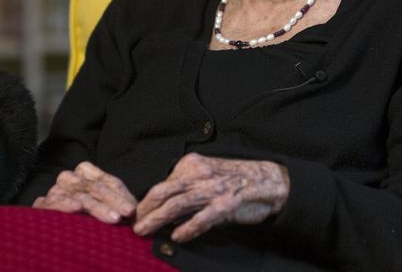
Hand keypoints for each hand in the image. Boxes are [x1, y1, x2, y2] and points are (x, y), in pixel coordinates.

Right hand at [33, 161, 136, 224]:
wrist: (58, 238)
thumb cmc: (88, 221)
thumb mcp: (107, 210)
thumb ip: (119, 204)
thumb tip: (134, 210)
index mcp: (83, 173)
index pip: (104, 181)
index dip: (119, 195)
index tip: (131, 210)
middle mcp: (68, 179)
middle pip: (92, 186)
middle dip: (111, 200)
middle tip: (125, 215)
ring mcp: (54, 190)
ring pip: (78, 195)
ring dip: (96, 206)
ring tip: (112, 218)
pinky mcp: (41, 205)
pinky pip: (52, 202)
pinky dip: (64, 204)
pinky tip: (76, 208)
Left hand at [133, 153, 289, 242]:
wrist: (267, 180)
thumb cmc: (234, 180)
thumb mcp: (206, 176)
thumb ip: (186, 189)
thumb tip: (163, 209)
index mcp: (191, 165)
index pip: (162, 184)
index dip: (147, 201)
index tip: (137, 214)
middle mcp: (199, 174)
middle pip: (163, 193)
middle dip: (146, 211)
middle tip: (135, 225)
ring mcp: (212, 188)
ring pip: (177, 205)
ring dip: (157, 220)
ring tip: (145, 231)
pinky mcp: (226, 204)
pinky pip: (202, 218)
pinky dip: (187, 228)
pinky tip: (177, 237)